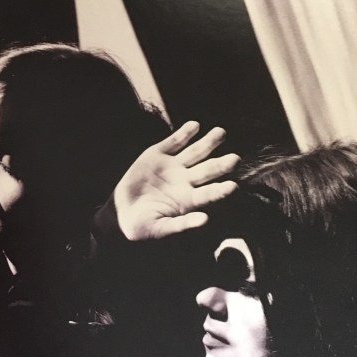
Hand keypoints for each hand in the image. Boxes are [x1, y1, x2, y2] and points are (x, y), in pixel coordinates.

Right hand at [103, 121, 238, 240]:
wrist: (121, 212)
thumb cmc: (143, 227)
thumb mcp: (160, 230)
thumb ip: (182, 226)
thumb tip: (205, 220)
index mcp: (189, 201)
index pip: (209, 194)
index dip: (220, 191)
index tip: (233, 187)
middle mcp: (185, 181)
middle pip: (207, 170)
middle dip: (221, 165)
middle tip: (235, 159)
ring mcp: (173, 166)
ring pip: (195, 152)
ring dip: (208, 143)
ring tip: (221, 133)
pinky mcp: (158, 154)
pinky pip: (174, 142)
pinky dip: (184, 134)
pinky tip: (194, 126)